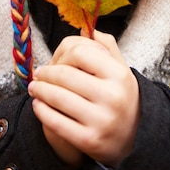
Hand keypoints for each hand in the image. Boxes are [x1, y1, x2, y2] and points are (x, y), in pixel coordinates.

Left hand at [28, 30, 139, 168]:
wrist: (136, 137)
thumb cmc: (122, 96)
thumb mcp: (121, 69)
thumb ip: (106, 46)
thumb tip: (87, 29)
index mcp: (119, 74)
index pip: (80, 52)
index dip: (62, 54)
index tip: (54, 59)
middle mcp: (112, 96)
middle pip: (65, 75)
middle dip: (46, 74)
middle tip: (38, 75)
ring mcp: (101, 120)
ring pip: (58, 98)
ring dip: (39, 90)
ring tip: (34, 88)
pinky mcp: (89, 140)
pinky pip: (56, 122)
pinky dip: (42, 111)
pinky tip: (38, 105)